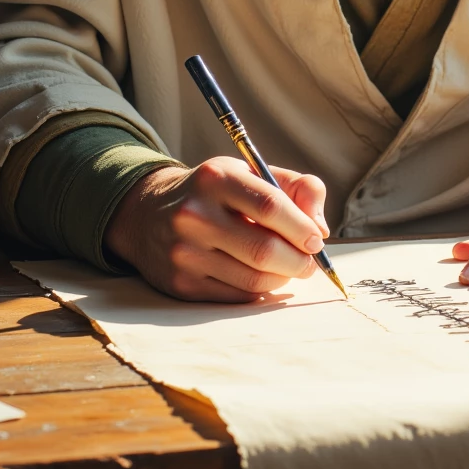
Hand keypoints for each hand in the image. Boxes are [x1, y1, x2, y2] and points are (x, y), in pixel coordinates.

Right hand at [104, 156, 328, 302]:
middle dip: (298, 261)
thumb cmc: (215, 193)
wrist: (148, 215)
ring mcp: (184, 252)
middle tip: (309, 262)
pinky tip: (262, 277)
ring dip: (282, 278)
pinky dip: (260, 289)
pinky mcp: (181, 283)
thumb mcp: (251, 173)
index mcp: (215, 178)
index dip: (302, 227)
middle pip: (263, 249)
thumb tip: (320, 227)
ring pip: (253, 278)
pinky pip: (236, 295)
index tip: (317, 239)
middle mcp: (194, 214)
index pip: (270, 206)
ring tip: (289, 268)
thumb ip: (297, 188)